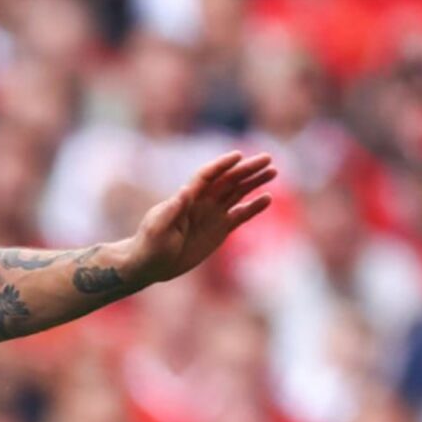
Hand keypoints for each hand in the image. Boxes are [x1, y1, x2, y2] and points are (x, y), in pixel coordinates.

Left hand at [123, 151, 276, 286]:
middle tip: (267, 159)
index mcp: (186, 198)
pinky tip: (267, 198)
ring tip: (272, 171)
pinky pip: (240, 215)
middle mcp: (202, 202)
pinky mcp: (220, 230)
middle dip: (247, 169)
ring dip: (254, 182)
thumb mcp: (157, 228)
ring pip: (237, 193)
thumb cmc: (149, 246)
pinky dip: (253, 207)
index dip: (221, 165)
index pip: (207, 176)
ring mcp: (212, 215)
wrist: (150, 266)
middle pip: (228, 180)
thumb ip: (171, 210)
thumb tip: (185, 191)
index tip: (238, 156)